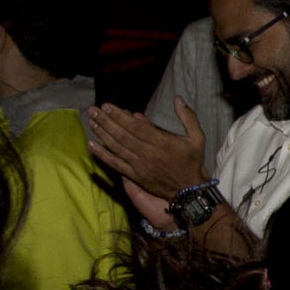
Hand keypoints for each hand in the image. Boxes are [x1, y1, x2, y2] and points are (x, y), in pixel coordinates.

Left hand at [86, 100, 209, 201]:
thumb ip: (188, 117)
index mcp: (163, 142)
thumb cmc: (192, 162)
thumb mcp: (197, 138)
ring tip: (91, 121)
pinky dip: (102, 155)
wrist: (189, 190)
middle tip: (93, 110)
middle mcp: (149, 154)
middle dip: (106, 121)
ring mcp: (140, 166)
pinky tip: (91, 145)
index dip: (120, 116)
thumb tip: (178, 99)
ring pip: (117, 147)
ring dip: (102, 134)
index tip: (108, 106)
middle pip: (123, 135)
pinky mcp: (135, 176)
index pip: (136, 126)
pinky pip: (115, 164)